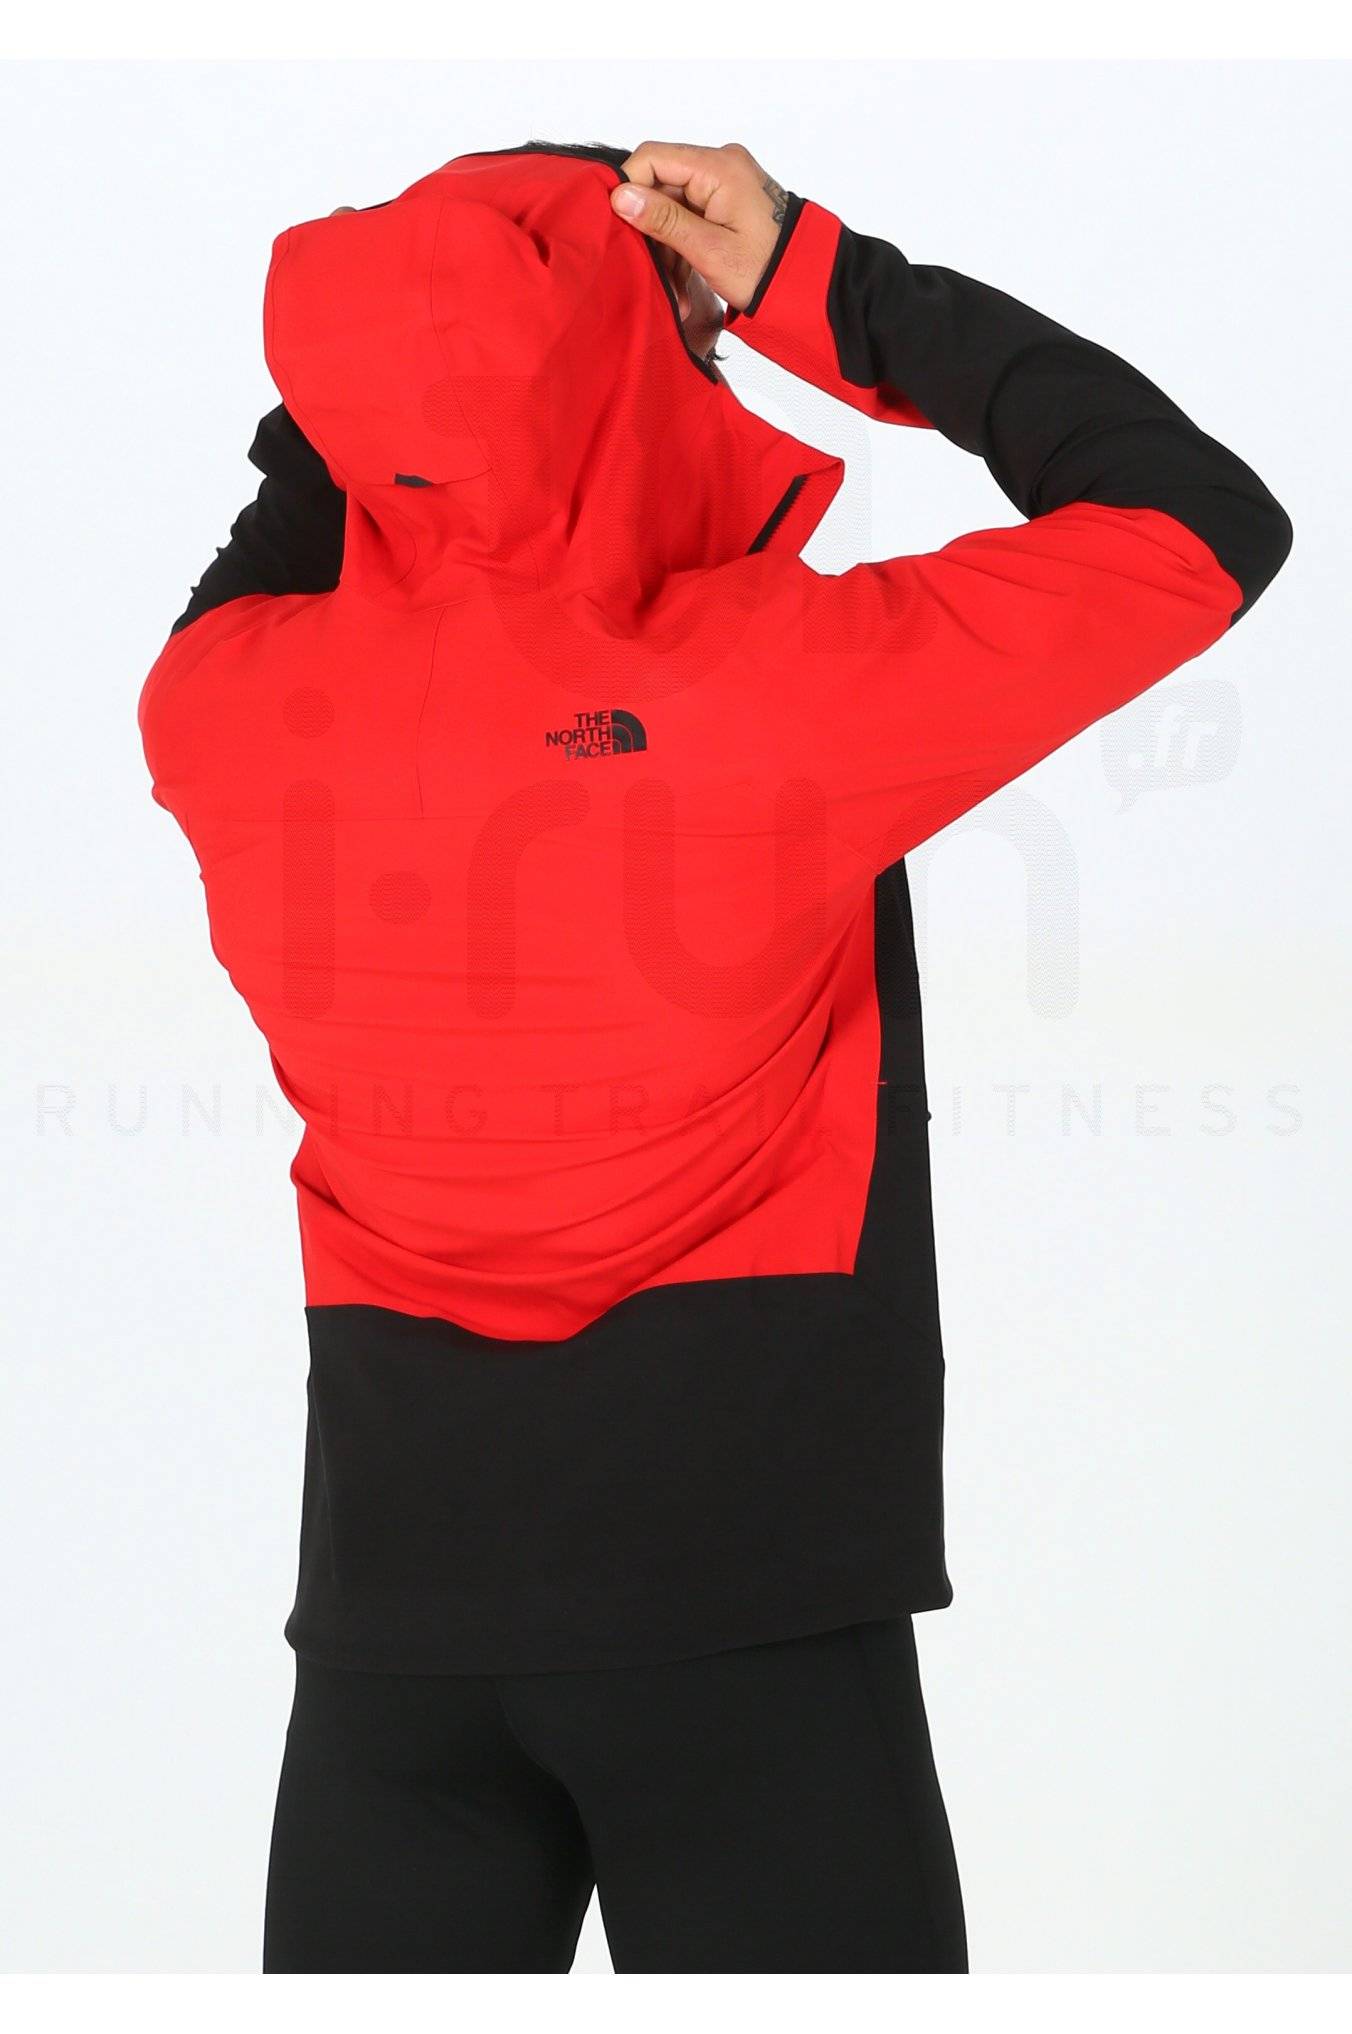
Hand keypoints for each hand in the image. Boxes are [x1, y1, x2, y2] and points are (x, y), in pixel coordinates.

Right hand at [609, 142, 789, 311]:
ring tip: (675, 295)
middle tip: (653, 276)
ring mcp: (725, 183)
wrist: (809, 284)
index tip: (620, 229)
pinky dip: (683, 250)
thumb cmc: (768, 269)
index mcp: (719, 168)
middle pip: (661, 186)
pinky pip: (691, 218)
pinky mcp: (726, 202)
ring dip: (668, 251)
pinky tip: (684, 288)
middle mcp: (721, 165)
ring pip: (673, 208)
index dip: (629, 189)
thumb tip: (620, 196)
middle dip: (652, 232)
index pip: (653, 158)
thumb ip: (664, 220)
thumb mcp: (709, 250)